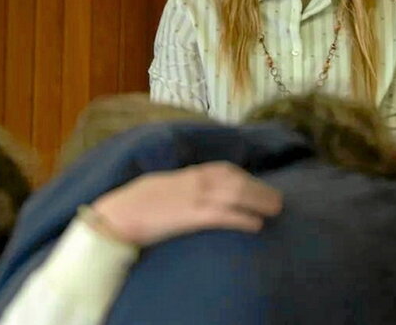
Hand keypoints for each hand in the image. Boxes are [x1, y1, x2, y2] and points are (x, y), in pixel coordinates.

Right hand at [91, 161, 282, 245]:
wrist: (117, 215)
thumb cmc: (134, 203)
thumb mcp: (160, 186)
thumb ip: (180, 186)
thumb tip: (192, 191)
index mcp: (187, 173)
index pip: (224, 169)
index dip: (246, 177)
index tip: (259, 185)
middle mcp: (195, 181)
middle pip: (236, 180)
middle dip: (260, 189)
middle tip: (277, 200)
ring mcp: (194, 197)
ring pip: (235, 194)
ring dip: (259, 201)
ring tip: (274, 211)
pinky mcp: (191, 216)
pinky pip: (224, 215)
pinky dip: (243, 218)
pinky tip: (256, 226)